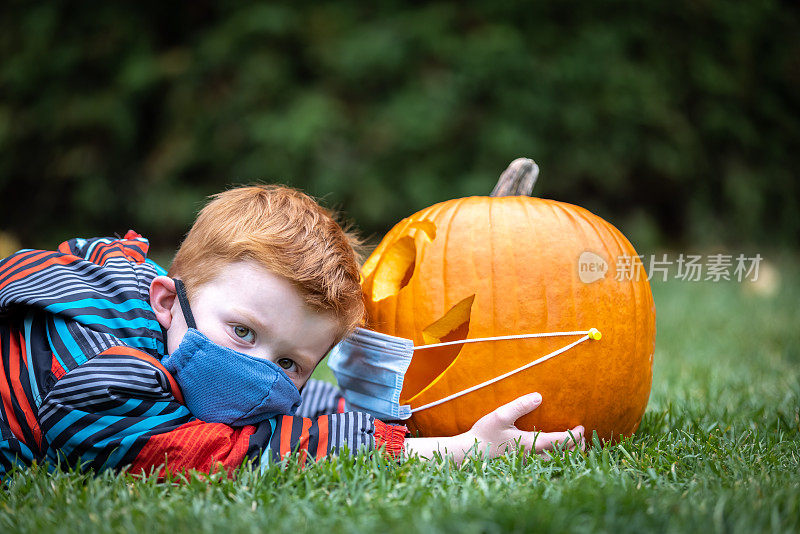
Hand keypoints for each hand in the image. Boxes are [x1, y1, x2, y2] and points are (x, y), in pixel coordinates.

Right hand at [465, 392, 583, 457]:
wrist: (470, 453)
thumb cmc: (485, 434)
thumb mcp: (501, 415)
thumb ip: (520, 405)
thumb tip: (539, 397)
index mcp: (533, 443)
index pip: (563, 441)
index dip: (576, 435)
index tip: (581, 427)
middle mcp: (535, 456)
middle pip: (565, 455)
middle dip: (577, 446)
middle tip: (581, 436)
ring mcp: (529, 462)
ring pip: (558, 462)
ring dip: (569, 454)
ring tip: (571, 444)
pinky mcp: (523, 464)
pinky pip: (547, 463)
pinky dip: (557, 458)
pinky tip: (553, 450)